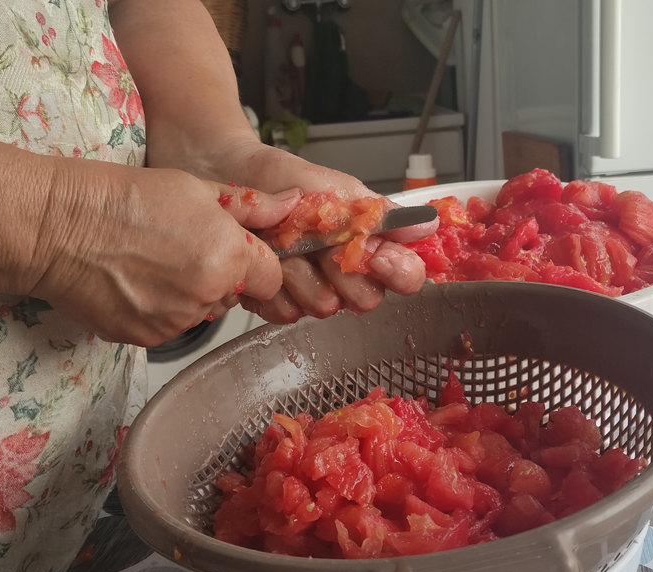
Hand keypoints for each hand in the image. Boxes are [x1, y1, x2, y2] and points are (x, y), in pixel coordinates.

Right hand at [28, 159, 300, 345]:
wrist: (56, 227)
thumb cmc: (123, 198)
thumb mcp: (196, 187)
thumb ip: (253, 205)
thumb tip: (295, 203)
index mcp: (229, 257)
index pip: (273, 278)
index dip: (256, 262)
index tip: (233, 247)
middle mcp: (209, 295)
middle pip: (236, 294)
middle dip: (220, 274)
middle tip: (182, 246)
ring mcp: (176, 322)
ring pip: (202, 310)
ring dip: (190, 292)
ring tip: (152, 260)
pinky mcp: (146, 339)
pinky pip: (169, 326)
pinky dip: (159, 308)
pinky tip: (135, 280)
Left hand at [179, 140, 438, 323]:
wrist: (226, 176)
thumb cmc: (281, 178)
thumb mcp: (334, 189)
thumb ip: (377, 213)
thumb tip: (427, 225)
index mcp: (368, 246)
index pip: (405, 276)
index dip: (397, 271)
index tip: (377, 255)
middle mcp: (345, 275)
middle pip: (366, 300)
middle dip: (341, 271)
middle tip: (320, 244)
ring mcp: (311, 291)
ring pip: (323, 307)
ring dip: (300, 274)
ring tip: (282, 244)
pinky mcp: (276, 302)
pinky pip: (285, 314)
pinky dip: (271, 285)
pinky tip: (263, 261)